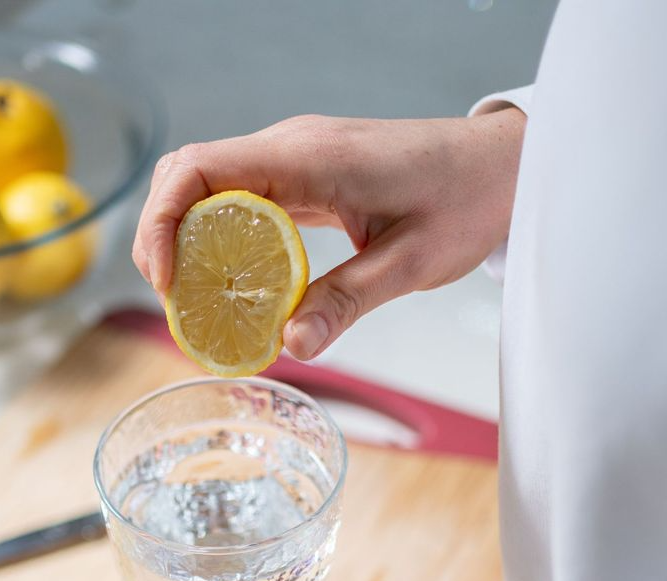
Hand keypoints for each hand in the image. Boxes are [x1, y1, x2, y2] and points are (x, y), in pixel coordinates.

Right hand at [132, 110, 525, 360]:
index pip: (200, 170)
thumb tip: (293, 347)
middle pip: (189, 175)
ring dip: (188, 237)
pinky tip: (232, 282)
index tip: (166, 282)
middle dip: (164, 236)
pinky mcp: (304, 173)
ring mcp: (295, 157)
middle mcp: (291, 147)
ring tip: (196, 300)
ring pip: (209, 184)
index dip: (163, 222)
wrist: (503, 165)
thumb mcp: (410, 262)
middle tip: (177, 304)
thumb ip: (347, 302)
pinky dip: (220, 235)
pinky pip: (241, 196)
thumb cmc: (466, 201)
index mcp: (309, 157)